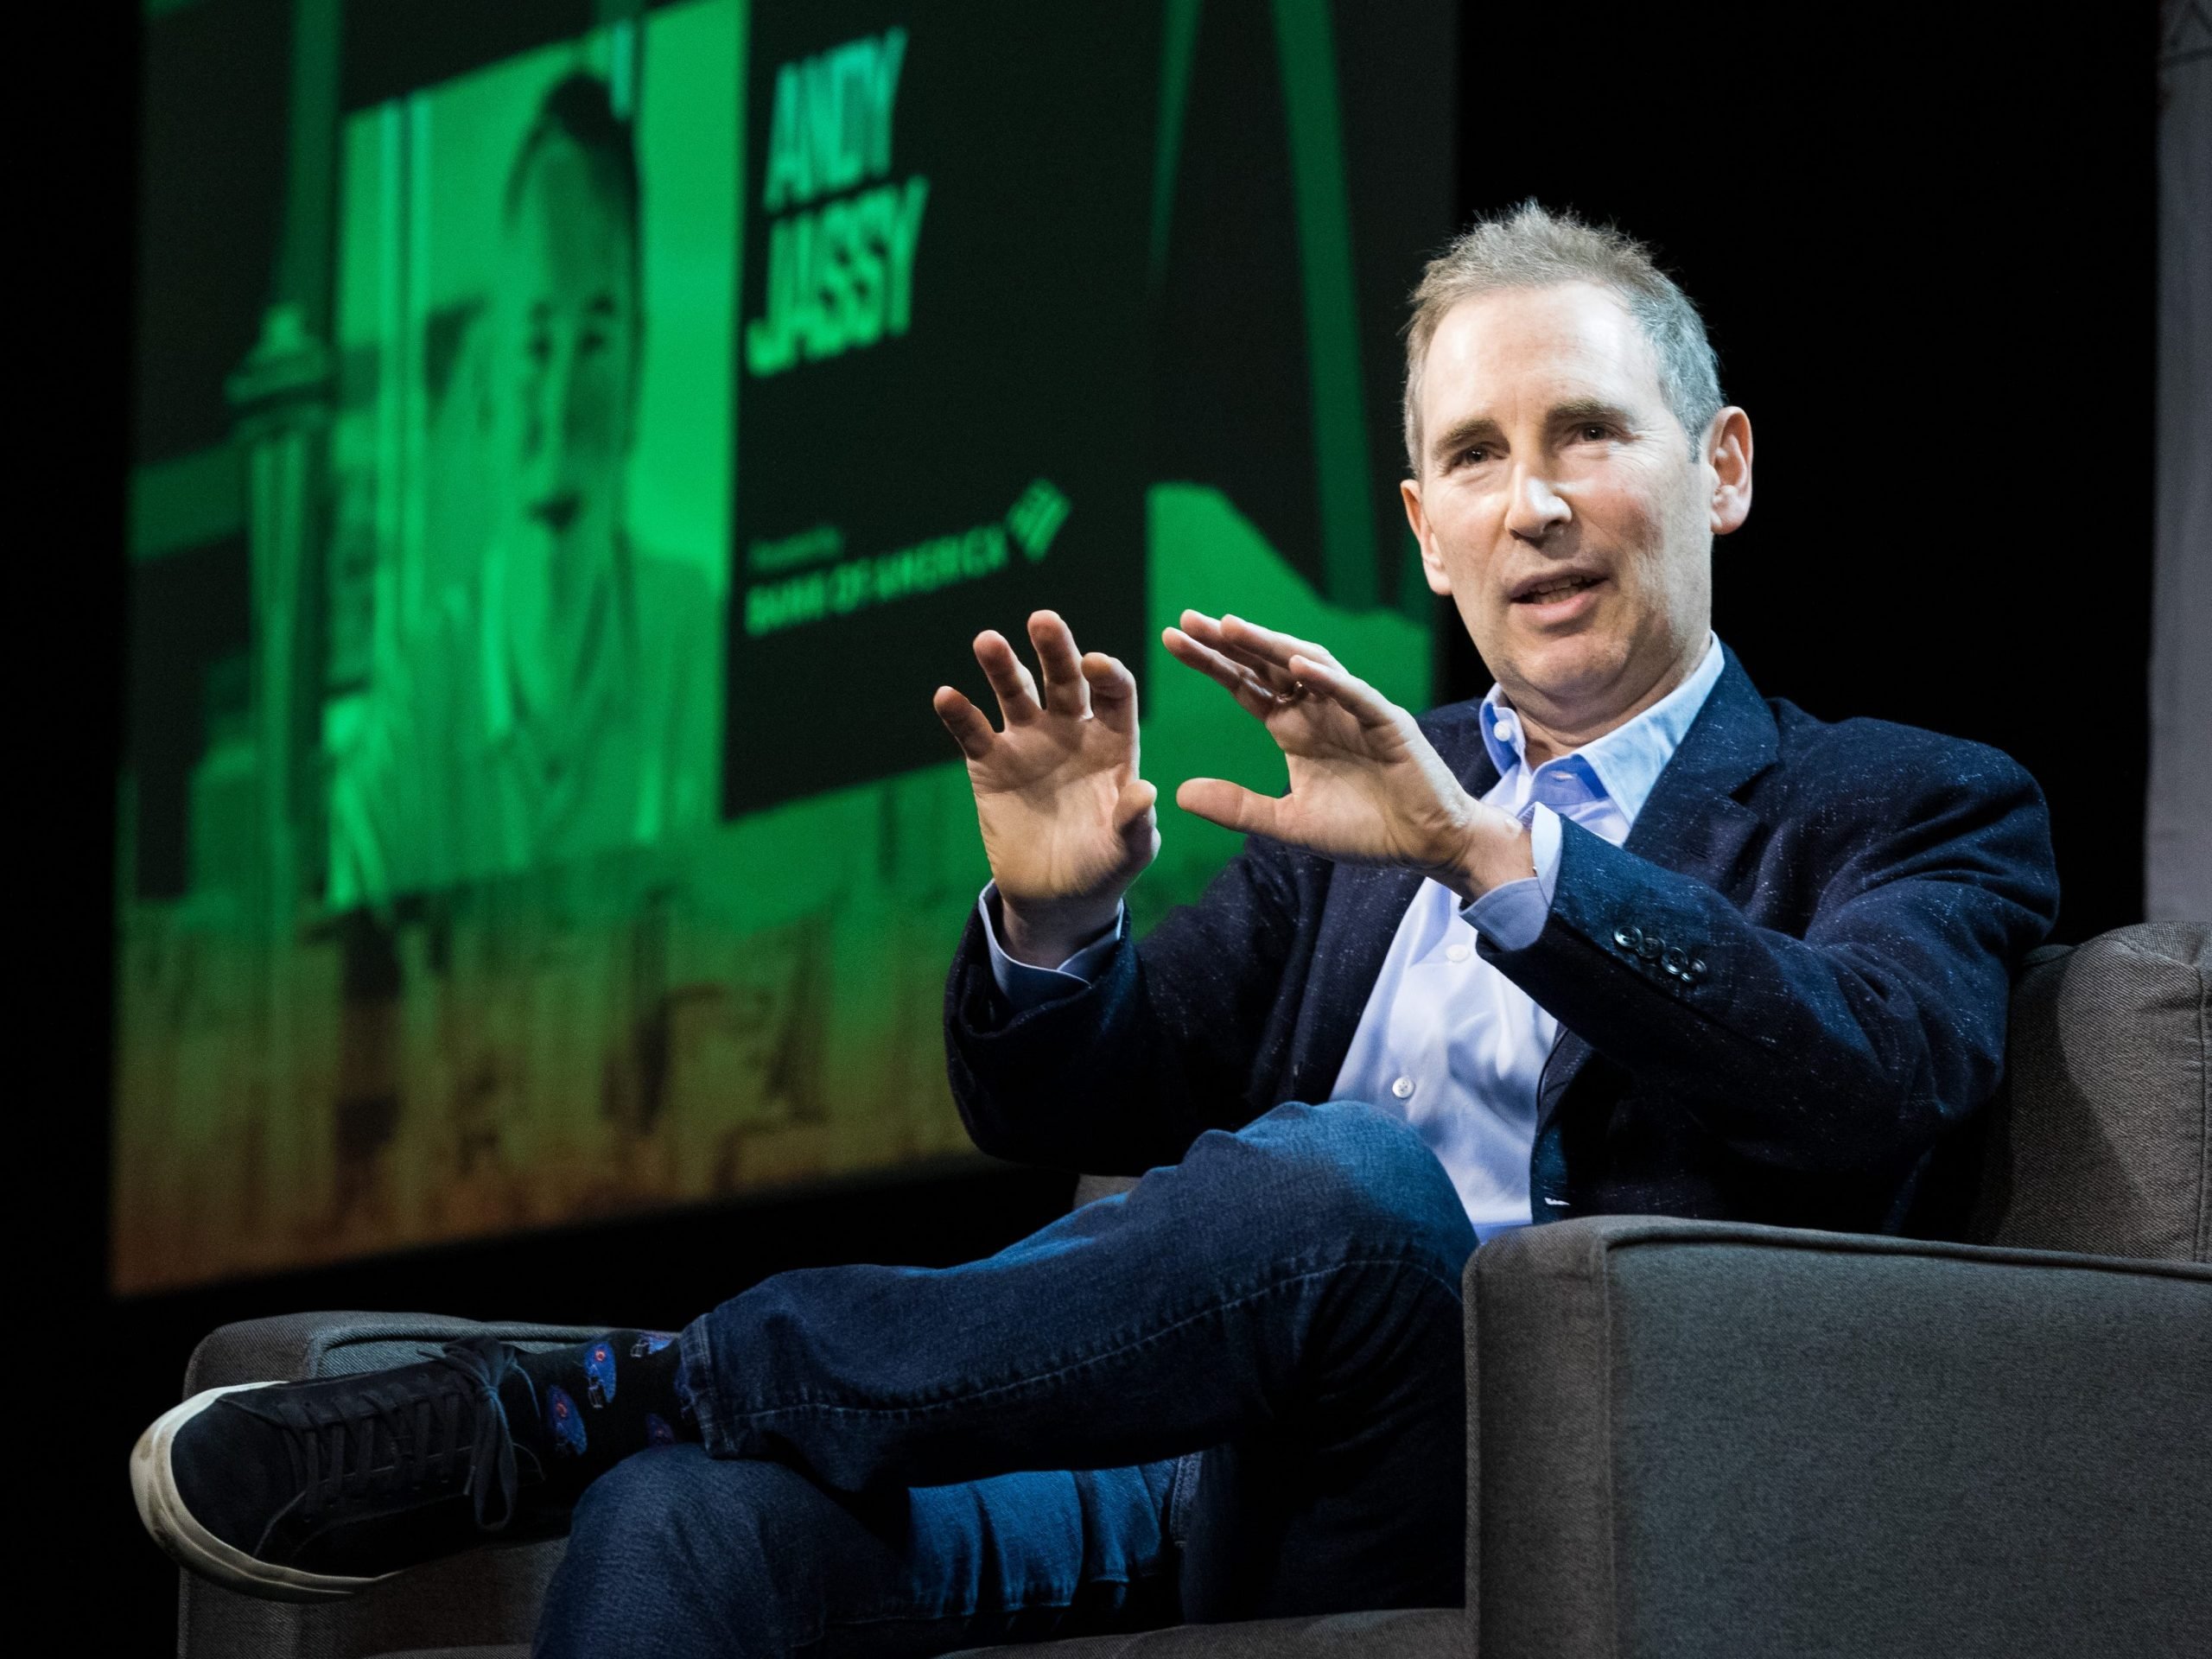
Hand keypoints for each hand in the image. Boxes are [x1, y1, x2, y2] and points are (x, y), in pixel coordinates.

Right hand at [934, 611, 1159, 964]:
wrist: (1056, 897)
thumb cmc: (1103, 868)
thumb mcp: (1127, 853)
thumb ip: (1135, 823)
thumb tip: (1146, 791)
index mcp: (1112, 742)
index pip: (1115, 695)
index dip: (1108, 675)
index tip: (1096, 664)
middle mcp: (1070, 730)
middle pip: (1065, 678)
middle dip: (1056, 648)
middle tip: (1043, 620)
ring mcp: (1027, 741)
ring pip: (1015, 692)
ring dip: (1001, 665)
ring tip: (987, 641)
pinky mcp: (988, 762)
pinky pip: (972, 731)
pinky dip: (959, 713)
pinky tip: (946, 696)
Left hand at [1163, 611, 1532, 900]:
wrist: (1425, 842)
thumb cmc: (1364, 828)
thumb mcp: (1289, 823)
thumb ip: (1238, 807)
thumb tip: (1179, 793)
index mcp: (1294, 728)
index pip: (1245, 685)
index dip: (1211, 662)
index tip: (1171, 640)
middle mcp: (1319, 710)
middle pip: (1268, 665)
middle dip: (1231, 641)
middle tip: (1190, 619)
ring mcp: (1354, 711)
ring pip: (1309, 666)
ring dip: (1272, 645)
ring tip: (1233, 627)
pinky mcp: (1387, 723)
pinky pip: (1355, 694)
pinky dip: (1329, 679)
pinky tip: (1298, 665)